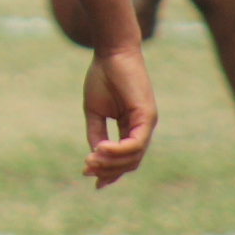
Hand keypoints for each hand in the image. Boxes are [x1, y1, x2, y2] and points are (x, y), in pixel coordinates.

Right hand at [81, 45, 155, 185]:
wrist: (112, 52)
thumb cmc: (102, 77)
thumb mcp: (94, 110)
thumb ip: (96, 132)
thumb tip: (96, 155)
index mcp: (130, 127)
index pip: (126, 158)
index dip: (110, 172)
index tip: (94, 182)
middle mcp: (142, 129)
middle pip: (131, 162)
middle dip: (109, 170)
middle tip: (87, 170)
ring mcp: (147, 124)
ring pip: (134, 156)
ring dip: (112, 162)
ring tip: (91, 160)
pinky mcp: (147, 117)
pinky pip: (136, 142)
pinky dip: (119, 149)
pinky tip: (102, 148)